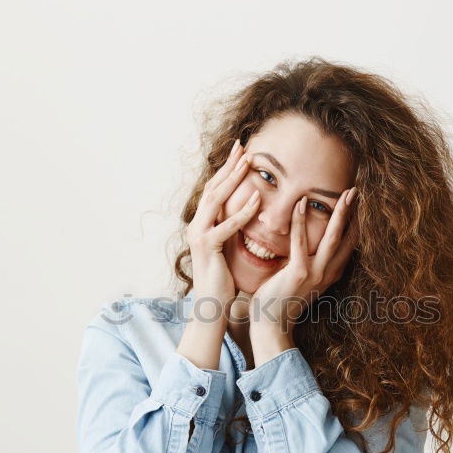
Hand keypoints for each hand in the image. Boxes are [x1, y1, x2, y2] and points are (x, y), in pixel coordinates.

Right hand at [186, 139, 261, 309]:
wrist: (211, 306)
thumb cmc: (223, 280)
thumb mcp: (227, 249)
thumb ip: (230, 230)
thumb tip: (245, 213)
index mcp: (202, 225)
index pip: (214, 191)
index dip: (226, 170)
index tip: (240, 152)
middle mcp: (196, 226)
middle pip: (212, 188)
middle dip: (228, 166)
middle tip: (243, 146)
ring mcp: (199, 236)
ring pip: (216, 200)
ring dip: (233, 179)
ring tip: (249, 162)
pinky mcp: (208, 248)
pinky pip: (227, 225)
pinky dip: (242, 211)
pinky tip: (256, 199)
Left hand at [250, 187, 359, 341]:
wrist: (271, 325)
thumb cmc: (280, 300)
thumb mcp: (300, 279)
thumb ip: (307, 262)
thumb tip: (305, 243)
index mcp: (331, 274)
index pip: (349, 244)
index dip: (354, 222)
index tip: (354, 203)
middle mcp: (328, 274)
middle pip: (348, 237)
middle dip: (352, 213)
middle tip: (355, 190)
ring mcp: (316, 274)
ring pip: (333, 238)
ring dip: (338, 213)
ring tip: (341, 193)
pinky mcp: (298, 273)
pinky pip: (301, 242)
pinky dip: (300, 221)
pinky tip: (300, 204)